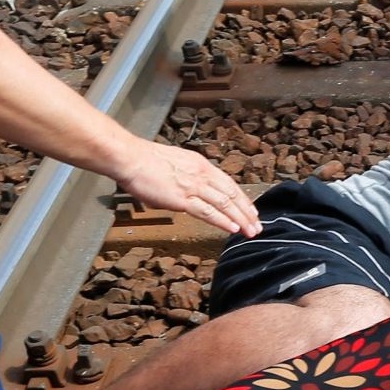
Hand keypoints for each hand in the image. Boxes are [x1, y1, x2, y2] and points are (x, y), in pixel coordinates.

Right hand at [114, 141, 259, 236]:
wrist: (131, 158)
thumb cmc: (146, 161)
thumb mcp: (176, 163)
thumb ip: (188, 176)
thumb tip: (191, 190)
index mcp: (201, 165)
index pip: (228, 184)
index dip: (242, 199)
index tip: (251, 211)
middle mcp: (201, 175)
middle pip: (231, 194)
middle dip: (247, 212)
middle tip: (257, 226)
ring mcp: (193, 187)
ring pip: (224, 204)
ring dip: (240, 219)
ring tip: (251, 231)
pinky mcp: (182, 199)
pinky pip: (208, 212)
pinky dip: (222, 221)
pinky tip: (232, 229)